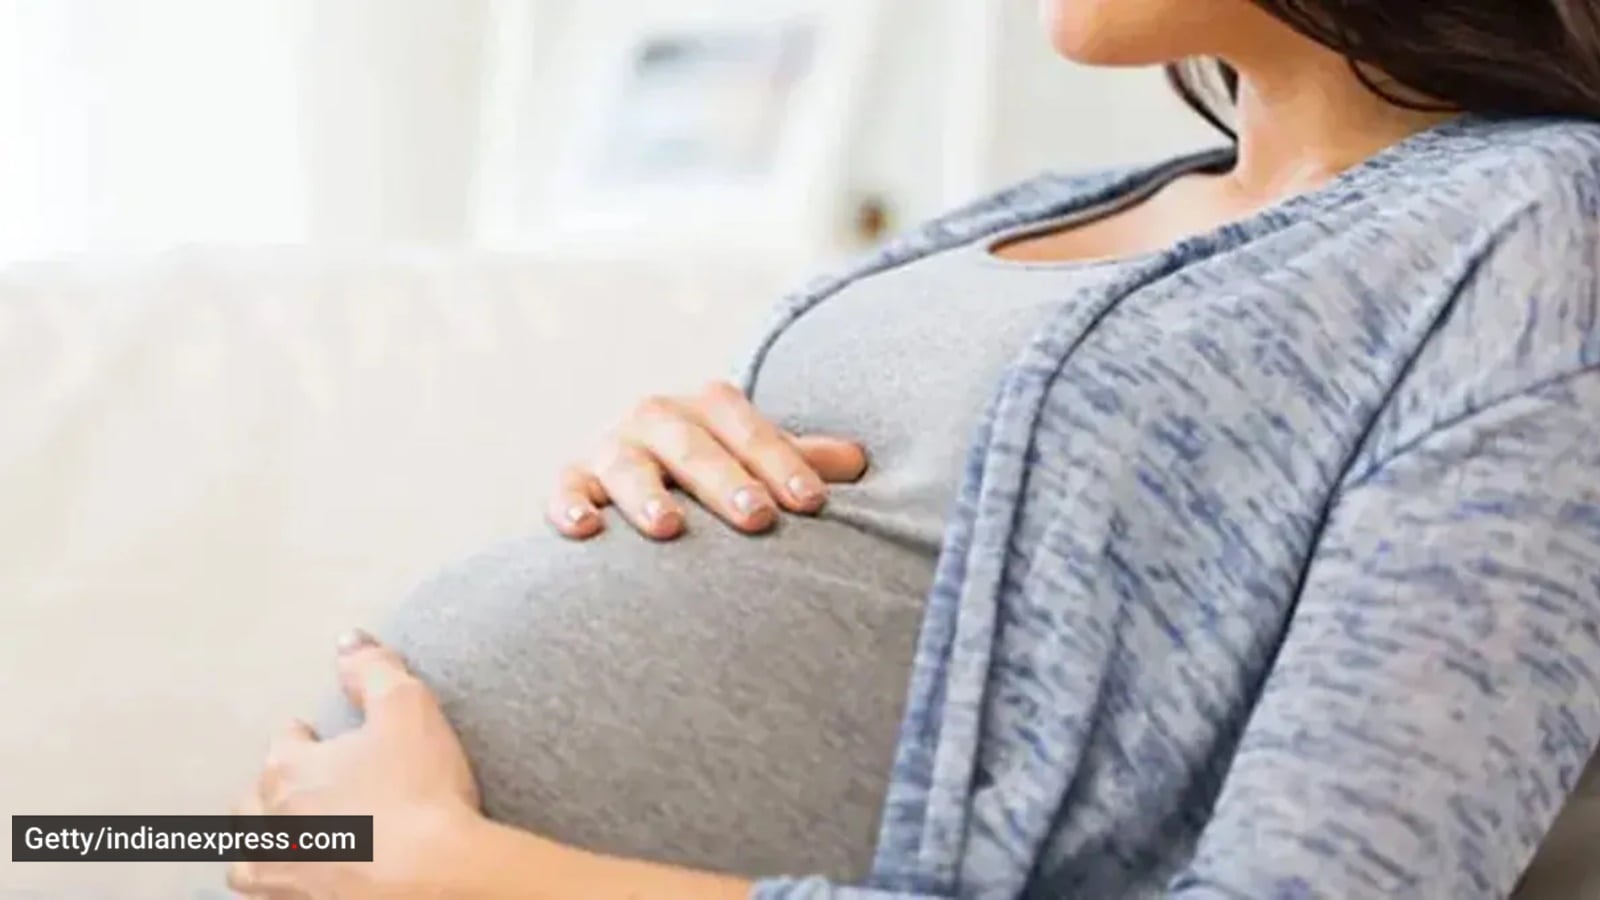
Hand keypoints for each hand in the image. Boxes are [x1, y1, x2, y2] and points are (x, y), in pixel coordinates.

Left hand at [228, 630, 480, 898]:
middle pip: (251, 800)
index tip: (314, 736)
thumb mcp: (407, 708)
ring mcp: (282, 872)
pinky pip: (265, 895)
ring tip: (279, 838)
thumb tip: (347, 641)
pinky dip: (273, 884)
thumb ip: (374, 670)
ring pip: (245, 855)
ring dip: (256, 842)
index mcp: (291, 768)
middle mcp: (272, 822)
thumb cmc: (418, 789)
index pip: (283, 742)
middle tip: (297, 785)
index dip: (303, 737)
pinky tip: (292, 880)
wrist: (431, 875)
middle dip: (268, 788)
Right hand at [548, 380, 866, 540]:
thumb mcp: (755, 457)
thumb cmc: (714, 468)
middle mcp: (655, 416)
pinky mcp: (572, 477)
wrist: (637, 465)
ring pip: (626, 465)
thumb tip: (860, 461)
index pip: (747, 428)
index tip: (812, 503)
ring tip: (670, 527)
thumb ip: (800, 458)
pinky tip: (585, 531)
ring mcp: (609, 446)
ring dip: (645, 494)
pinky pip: (565, 488)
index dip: (780, 462)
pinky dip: (569, 505)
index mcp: (707, 406)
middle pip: (692, 445)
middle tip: (757, 518)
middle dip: (725, 481)